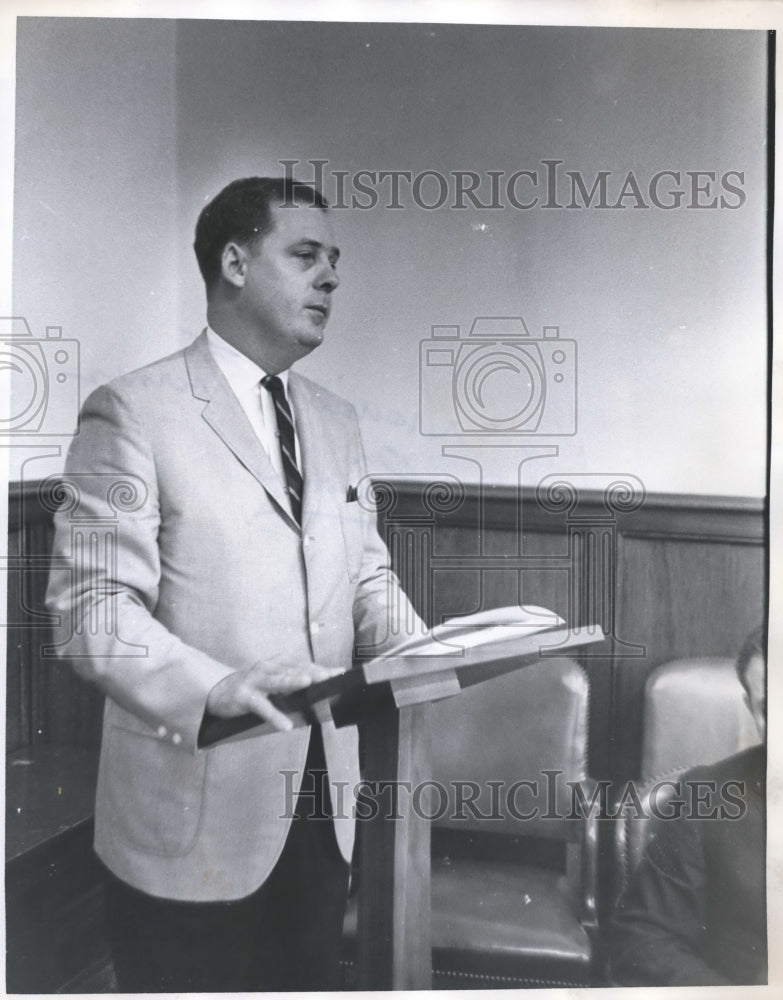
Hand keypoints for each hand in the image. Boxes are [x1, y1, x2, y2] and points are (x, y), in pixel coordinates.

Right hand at [206, 660, 344, 731]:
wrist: (218, 691)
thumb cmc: (253, 687)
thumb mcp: (274, 682)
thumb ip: (294, 685)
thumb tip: (322, 692)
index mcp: (278, 663)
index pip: (304, 665)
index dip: (322, 668)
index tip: (340, 672)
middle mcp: (268, 667)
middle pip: (294, 669)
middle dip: (313, 672)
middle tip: (330, 676)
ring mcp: (256, 680)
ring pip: (277, 681)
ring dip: (292, 681)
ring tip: (308, 683)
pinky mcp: (245, 696)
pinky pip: (262, 707)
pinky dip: (275, 716)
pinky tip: (286, 726)